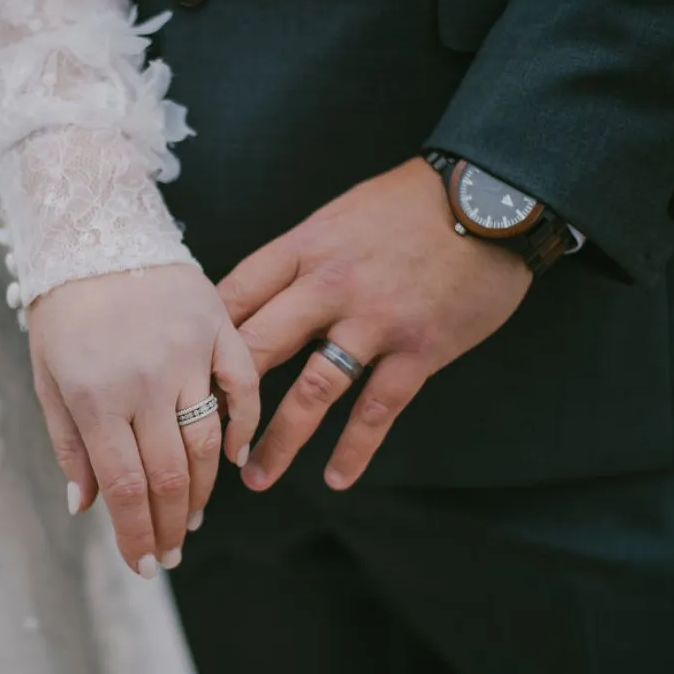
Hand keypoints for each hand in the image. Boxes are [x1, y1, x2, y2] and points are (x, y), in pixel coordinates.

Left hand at [29, 264, 259, 577]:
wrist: (93, 230)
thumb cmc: (63, 308)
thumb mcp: (48, 376)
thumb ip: (69, 444)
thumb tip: (86, 507)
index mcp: (95, 396)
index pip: (126, 488)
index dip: (137, 535)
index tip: (144, 565)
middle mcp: (144, 380)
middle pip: (170, 476)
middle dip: (171, 525)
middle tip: (170, 552)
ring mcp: (187, 352)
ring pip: (207, 442)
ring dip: (203, 490)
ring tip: (193, 515)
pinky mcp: (217, 326)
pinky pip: (244, 386)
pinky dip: (245, 426)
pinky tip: (233, 458)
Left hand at [220, 158, 531, 490]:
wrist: (492, 195)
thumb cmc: (409, 204)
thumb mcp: (337, 216)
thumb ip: (297, 259)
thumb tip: (250, 299)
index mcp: (304, 249)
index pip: (235, 296)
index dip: (203, 339)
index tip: (181, 374)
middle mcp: (330, 286)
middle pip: (259, 347)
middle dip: (224, 397)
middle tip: (199, 438)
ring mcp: (375, 320)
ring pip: (313, 390)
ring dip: (280, 439)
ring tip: (255, 476)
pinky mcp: (420, 348)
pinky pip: (379, 408)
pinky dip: (356, 447)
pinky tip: (336, 478)